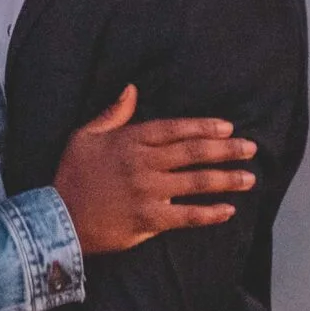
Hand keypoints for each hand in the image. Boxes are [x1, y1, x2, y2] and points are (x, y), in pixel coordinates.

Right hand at [52, 85, 255, 257]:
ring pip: (196, 183)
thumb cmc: (72, 175)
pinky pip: (187, 216)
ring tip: (249, 178)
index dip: (203, 127)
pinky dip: (209, 213)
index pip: (175, 129)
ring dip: (226, 179)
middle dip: (226, 150)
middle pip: (193, 153)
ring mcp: (148, 193)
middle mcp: (144, 164)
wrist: (59, 219)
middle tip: (250, 149)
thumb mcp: (85, 136)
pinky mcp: (149, 220)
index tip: (227, 127)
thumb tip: (131, 90)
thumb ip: (113, 113)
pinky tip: (228, 210)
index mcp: (130, 141)